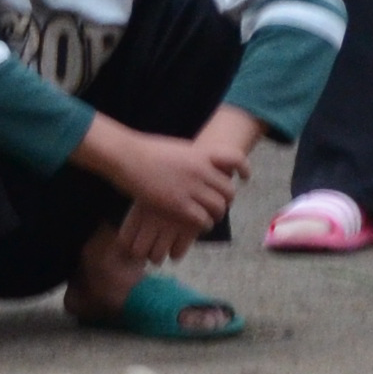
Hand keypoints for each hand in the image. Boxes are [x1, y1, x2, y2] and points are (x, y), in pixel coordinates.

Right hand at [93, 125, 240, 253]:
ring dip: (216, 214)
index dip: (244, 168)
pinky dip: (204, 224)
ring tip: (210, 218)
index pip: (234, 158)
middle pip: (228, 190)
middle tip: (221, 204)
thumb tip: (203, 166)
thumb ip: (194, 158)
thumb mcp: (178, 149)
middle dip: (227, 199)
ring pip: (218, 208)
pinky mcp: (179, 205)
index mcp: (201, 153)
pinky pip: (203, 220)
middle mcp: (201, 170)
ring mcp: (191, 188)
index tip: (245, 177)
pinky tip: (199, 225)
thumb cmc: (147, 151)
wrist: (127, 157)